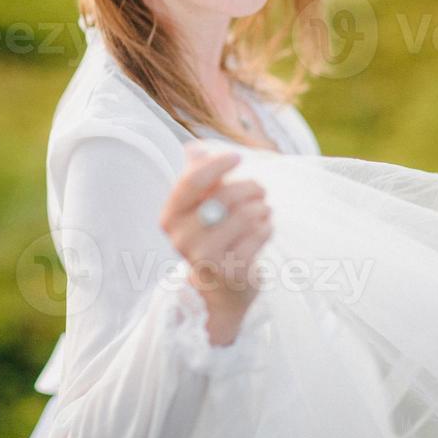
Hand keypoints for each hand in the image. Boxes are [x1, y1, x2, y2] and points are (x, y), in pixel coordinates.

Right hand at [159, 141, 272, 323]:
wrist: (220, 289)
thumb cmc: (212, 235)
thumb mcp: (199, 206)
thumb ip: (196, 176)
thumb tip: (194, 149)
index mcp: (170, 217)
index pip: (192, 182)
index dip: (216, 165)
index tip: (237, 157)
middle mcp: (182, 239)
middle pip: (225, 196)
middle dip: (250, 187)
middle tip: (260, 189)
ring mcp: (206, 258)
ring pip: (246, 214)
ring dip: (262, 207)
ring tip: (263, 210)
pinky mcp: (232, 272)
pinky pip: (259, 234)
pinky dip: (267, 226)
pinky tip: (264, 228)